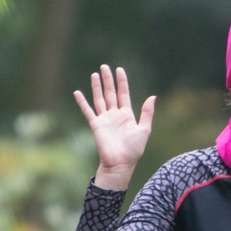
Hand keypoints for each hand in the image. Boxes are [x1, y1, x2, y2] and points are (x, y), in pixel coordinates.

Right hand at [74, 65, 154, 190]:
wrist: (120, 163)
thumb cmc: (134, 150)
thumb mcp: (144, 129)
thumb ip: (147, 113)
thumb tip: (153, 96)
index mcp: (127, 115)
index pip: (123, 94)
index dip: (122, 82)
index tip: (119, 69)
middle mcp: (115, 115)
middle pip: (110, 93)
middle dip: (108, 80)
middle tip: (105, 67)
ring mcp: (104, 119)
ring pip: (100, 99)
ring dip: (97, 87)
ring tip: (95, 74)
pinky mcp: (96, 125)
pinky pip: (88, 111)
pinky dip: (82, 102)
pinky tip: (77, 92)